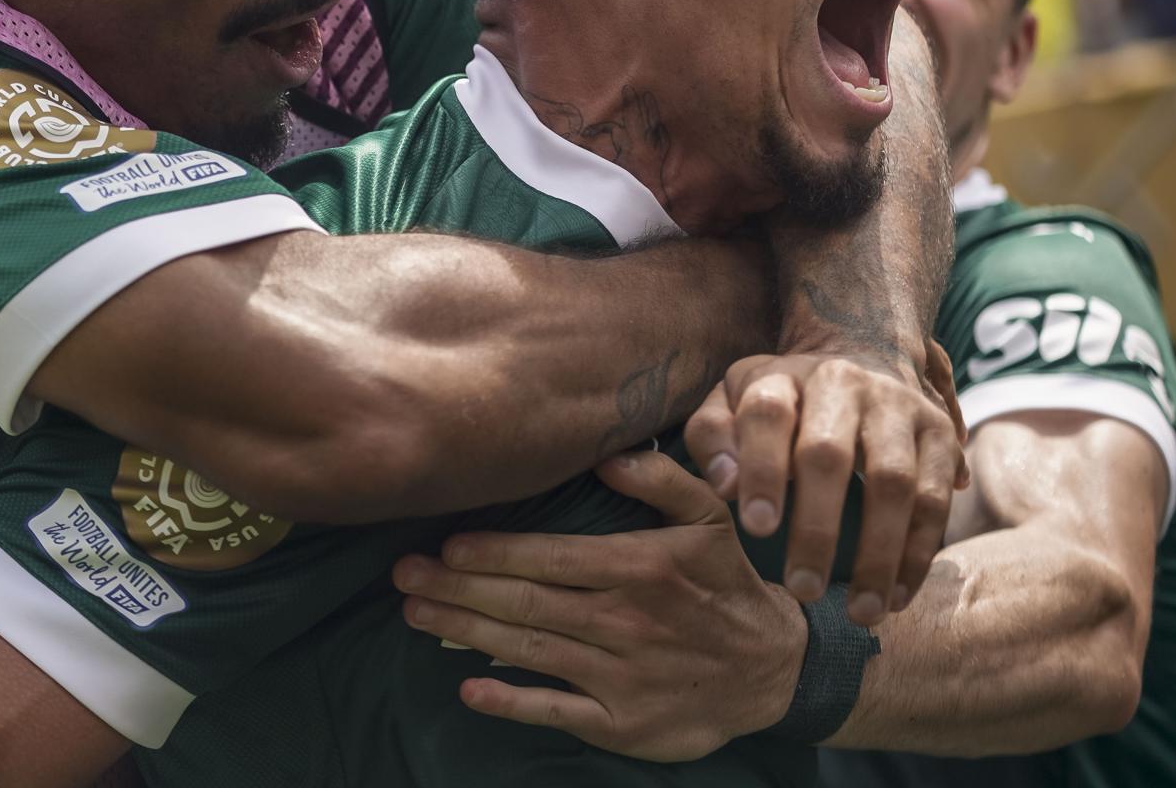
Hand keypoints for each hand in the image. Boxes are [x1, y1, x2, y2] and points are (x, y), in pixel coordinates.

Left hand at [392, 450, 805, 761]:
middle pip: (525, 603)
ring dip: (465, 632)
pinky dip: (509, 701)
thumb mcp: (711, 519)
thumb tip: (606, 453)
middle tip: (404, 574)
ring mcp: (621, 677)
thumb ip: (662, 480)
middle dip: (457, 588)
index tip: (446, 543)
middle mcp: (626, 622)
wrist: (771, 668)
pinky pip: (556, 711)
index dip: (494, 552)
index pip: (552, 557)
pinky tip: (468, 688)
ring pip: (529, 650)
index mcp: (643, 567)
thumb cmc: (725, 584)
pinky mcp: (622, 723)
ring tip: (414, 613)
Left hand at [684, 342, 967, 623]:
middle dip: (816, 527)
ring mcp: (898, 406)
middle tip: (802, 588)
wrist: (861, 359)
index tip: (756, 527)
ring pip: (893, 482)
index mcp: (785, 376)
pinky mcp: (940, 433)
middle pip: (829, 453)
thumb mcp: (733, 403)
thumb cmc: (782, 404)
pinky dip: (918, 553)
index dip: (761, 469)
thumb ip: (713, 437)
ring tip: (860, 612)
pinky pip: (934, 499)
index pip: (768, 414)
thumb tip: (725, 487)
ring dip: (878, 553)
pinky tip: (897, 597)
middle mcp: (844, 383)